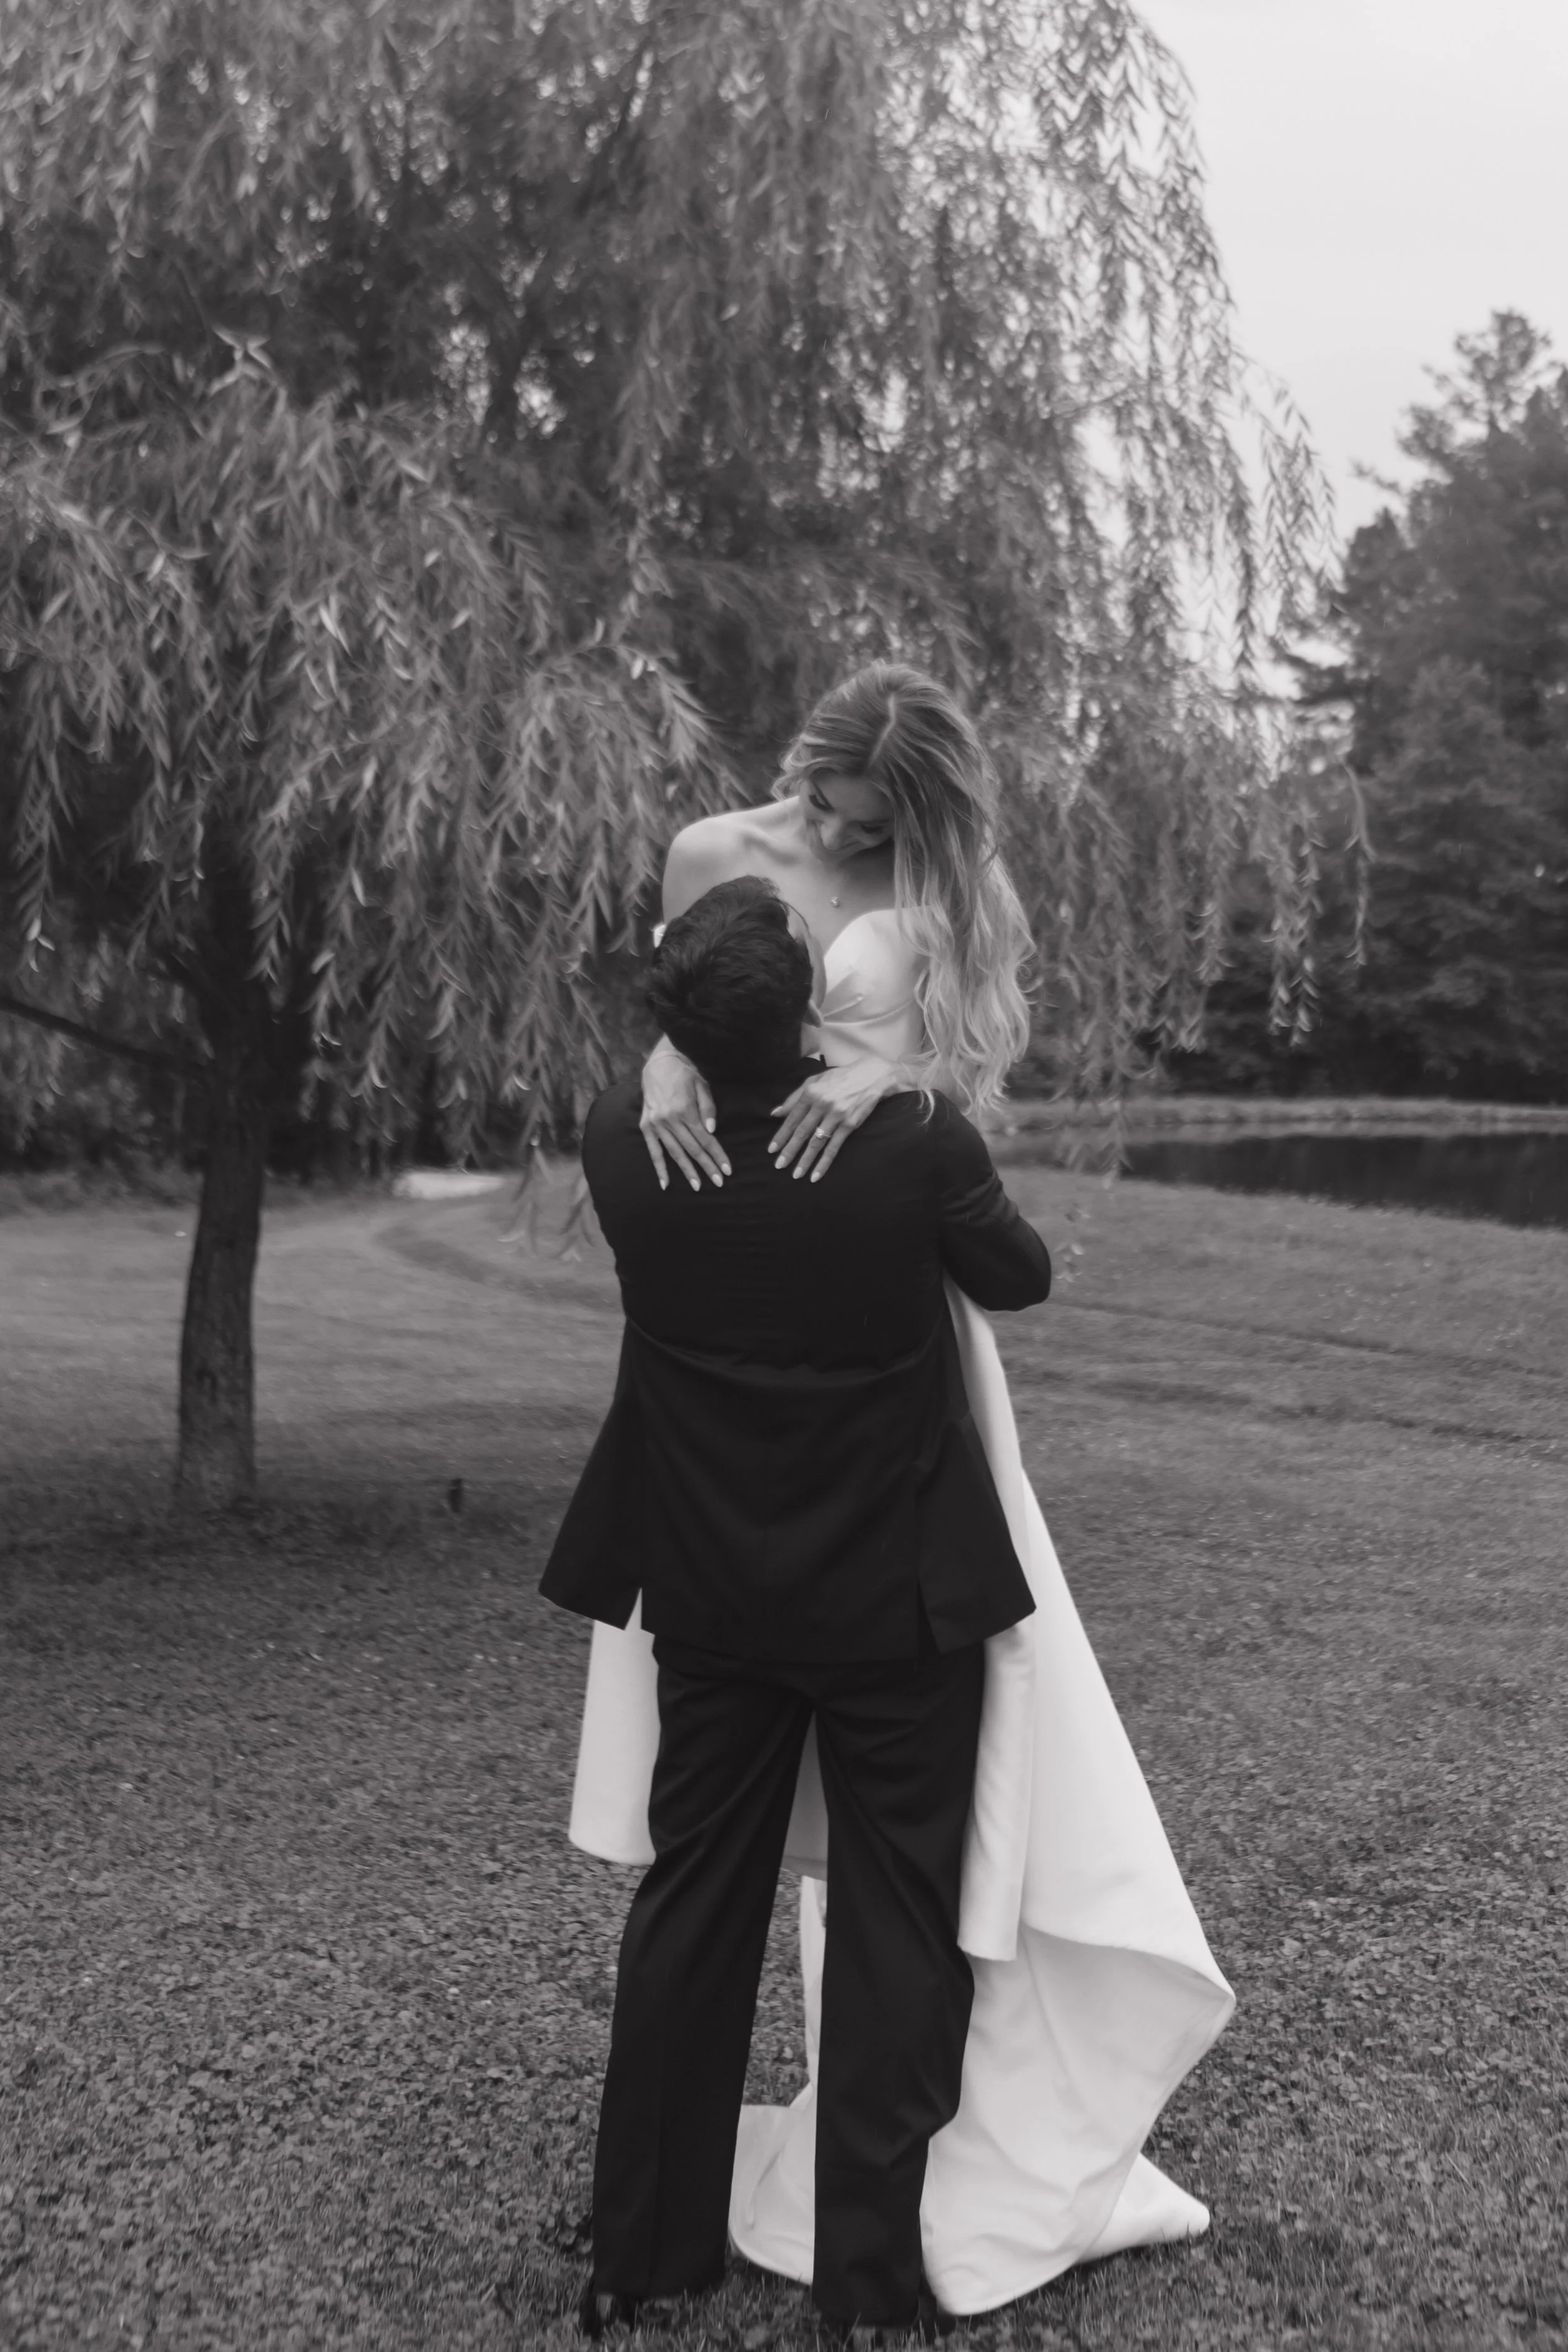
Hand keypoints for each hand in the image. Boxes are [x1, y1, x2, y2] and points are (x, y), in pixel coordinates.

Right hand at [640, 1037, 727, 1190]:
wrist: (658, 1063)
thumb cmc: (685, 1074)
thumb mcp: (702, 1085)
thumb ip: (708, 1108)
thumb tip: (712, 1131)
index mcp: (685, 1110)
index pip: (705, 1139)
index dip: (717, 1155)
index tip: (727, 1170)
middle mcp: (669, 1119)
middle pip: (692, 1149)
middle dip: (707, 1167)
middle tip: (719, 1182)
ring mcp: (656, 1124)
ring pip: (674, 1153)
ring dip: (687, 1171)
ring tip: (697, 1186)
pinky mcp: (646, 1126)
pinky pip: (653, 1151)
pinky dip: (659, 1168)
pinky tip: (665, 1184)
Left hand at [769, 1059, 896, 1180]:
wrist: (872, 1076)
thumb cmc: (841, 1078)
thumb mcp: (816, 1080)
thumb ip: (794, 1097)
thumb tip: (776, 1113)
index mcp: (811, 1092)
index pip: (792, 1118)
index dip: (781, 1135)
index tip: (772, 1150)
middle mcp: (822, 1104)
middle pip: (802, 1132)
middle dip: (789, 1151)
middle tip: (779, 1166)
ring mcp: (837, 1115)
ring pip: (816, 1143)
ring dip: (805, 1160)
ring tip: (796, 1175)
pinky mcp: (849, 1125)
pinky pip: (834, 1147)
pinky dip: (824, 1162)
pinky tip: (816, 1174)